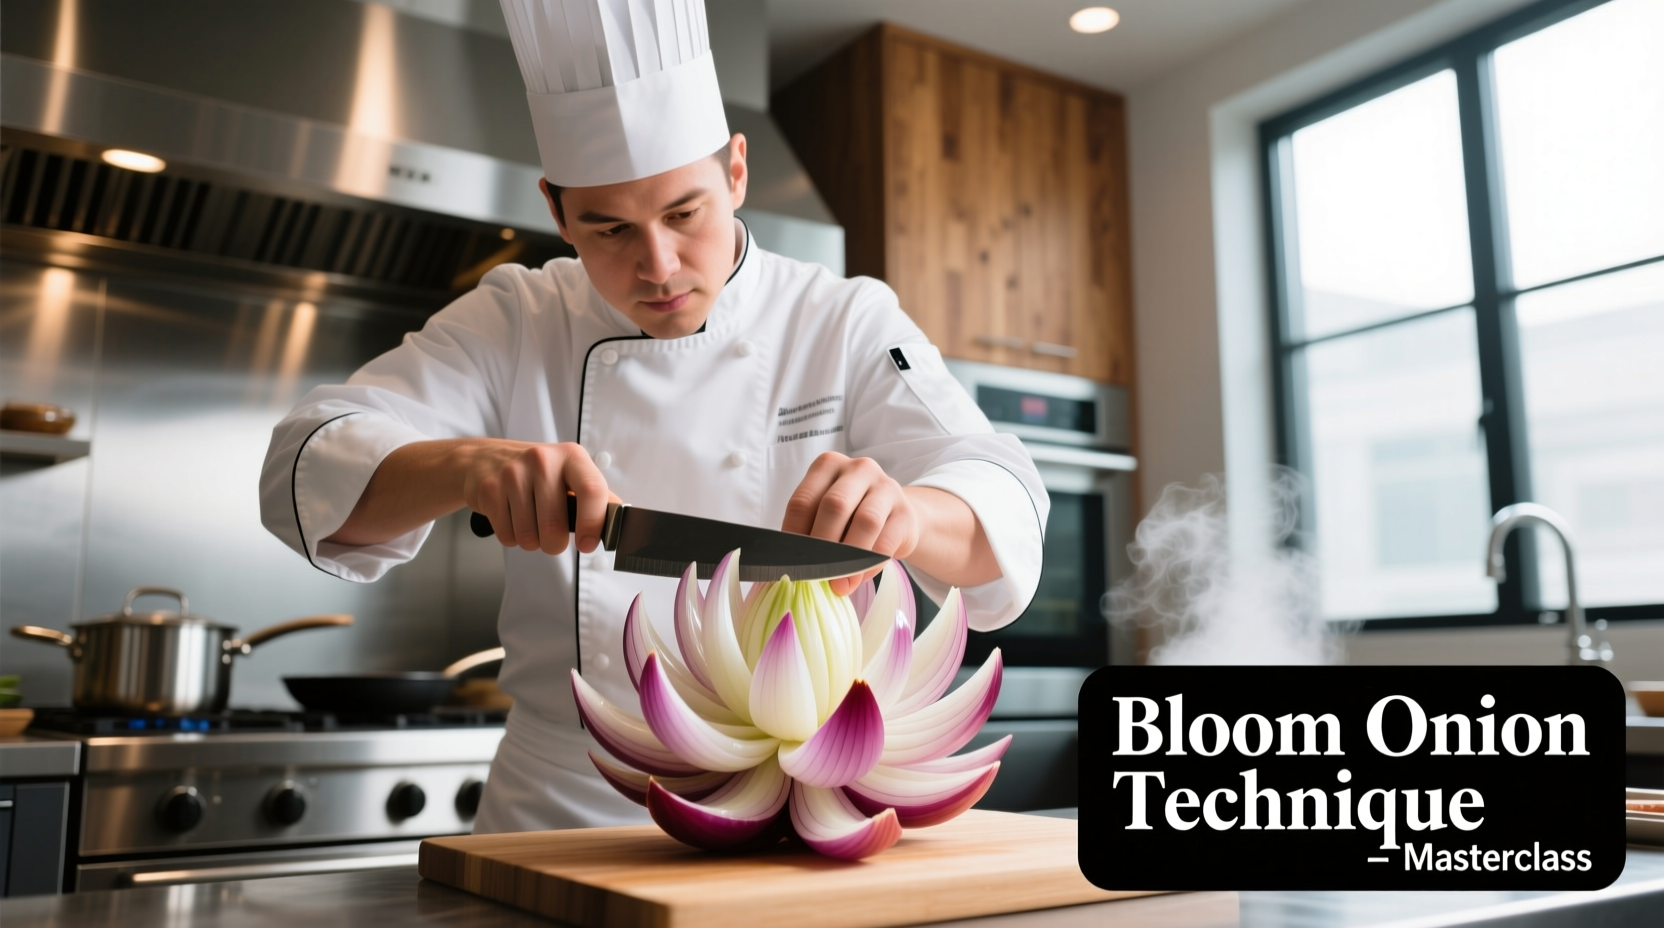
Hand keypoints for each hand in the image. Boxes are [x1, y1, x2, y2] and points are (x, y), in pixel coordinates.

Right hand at [461, 441, 611, 554]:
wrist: (486, 459)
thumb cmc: (537, 472)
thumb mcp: (571, 474)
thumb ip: (598, 497)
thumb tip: (620, 523)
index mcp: (571, 457)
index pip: (592, 490)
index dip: (593, 523)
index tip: (588, 545)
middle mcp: (543, 460)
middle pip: (555, 525)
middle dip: (555, 544)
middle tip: (553, 537)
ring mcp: (513, 474)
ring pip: (529, 536)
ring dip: (532, 542)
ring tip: (531, 523)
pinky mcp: (489, 489)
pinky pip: (507, 536)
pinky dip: (512, 538)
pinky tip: (513, 519)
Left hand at [782, 453, 920, 595]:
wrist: (896, 516)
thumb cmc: (852, 517)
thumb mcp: (827, 516)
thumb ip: (810, 533)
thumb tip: (792, 572)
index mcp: (828, 466)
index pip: (803, 501)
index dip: (794, 536)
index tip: (792, 563)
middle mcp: (857, 469)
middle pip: (834, 506)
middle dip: (822, 545)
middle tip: (815, 574)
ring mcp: (885, 487)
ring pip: (865, 522)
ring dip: (848, 558)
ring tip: (838, 583)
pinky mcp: (905, 512)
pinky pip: (886, 541)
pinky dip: (869, 565)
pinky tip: (858, 577)